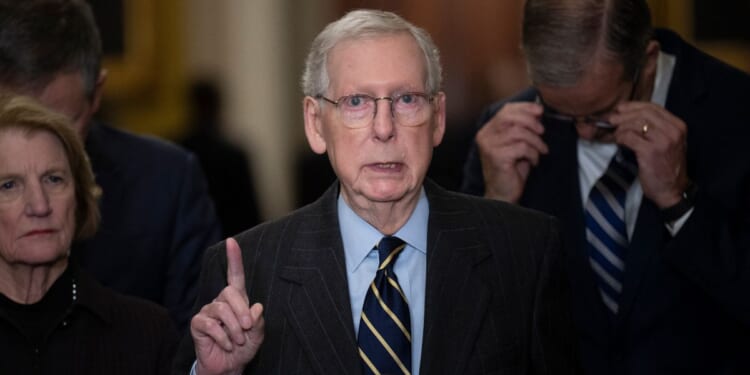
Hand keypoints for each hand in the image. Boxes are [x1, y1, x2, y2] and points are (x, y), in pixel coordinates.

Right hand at [191, 238, 264, 374]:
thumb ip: (258, 321)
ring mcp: (208, 311)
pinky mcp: (198, 324)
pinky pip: (211, 325)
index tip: (231, 241)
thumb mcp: (257, 335)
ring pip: (221, 310)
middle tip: (247, 328)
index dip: (234, 258)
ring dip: (234, 328)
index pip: (235, 276)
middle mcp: (221, 302)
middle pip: (230, 293)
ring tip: (237, 341)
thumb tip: (256, 307)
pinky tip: (226, 345)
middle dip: (242, 311)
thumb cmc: (243, 348)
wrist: (229, 367)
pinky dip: (223, 337)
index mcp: (237, 300)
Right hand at [476, 102, 547, 202]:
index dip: (524, 108)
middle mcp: (485, 136)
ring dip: (535, 141)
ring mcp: (489, 147)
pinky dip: (533, 154)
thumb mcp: (516, 144)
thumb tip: (537, 111)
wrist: (502, 194)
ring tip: (540, 150)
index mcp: (488, 131)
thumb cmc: (511, 170)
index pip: (505, 110)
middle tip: (542, 132)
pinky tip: (533, 162)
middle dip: (530, 121)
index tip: (539, 111)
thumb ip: (522, 128)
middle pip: (509, 117)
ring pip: (518, 132)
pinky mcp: (497, 157)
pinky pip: (521, 147)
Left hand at [611, 102, 688, 207]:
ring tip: (615, 134)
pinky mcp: (651, 151)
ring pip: (636, 123)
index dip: (633, 106)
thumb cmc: (665, 167)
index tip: (620, 109)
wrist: (671, 190)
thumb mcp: (667, 142)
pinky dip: (620, 137)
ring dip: (621, 127)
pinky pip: (629, 137)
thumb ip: (655, 128)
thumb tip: (628, 115)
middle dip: (624, 115)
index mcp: (678, 126)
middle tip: (611, 120)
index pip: (653, 107)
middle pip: (644, 113)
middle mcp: (673, 131)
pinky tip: (618, 141)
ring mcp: (663, 141)